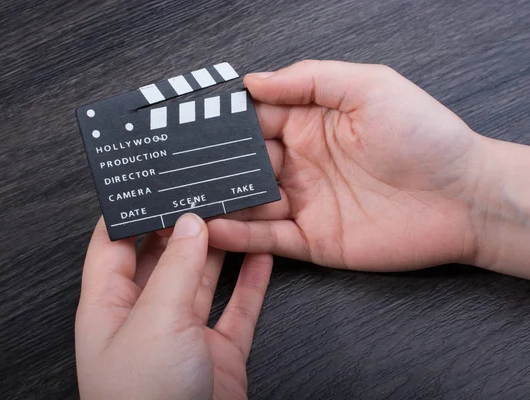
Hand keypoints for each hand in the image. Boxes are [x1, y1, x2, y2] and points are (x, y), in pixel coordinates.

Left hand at [75, 213, 271, 399]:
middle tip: (204, 194)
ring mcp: (183, 335)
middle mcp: (145, 317)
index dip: (132, 215)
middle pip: (163, 258)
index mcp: (109, 307)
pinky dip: (250, 283)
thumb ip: (174, 270)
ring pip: (201, 279)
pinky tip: (260, 257)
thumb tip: (190, 224)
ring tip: (234, 215)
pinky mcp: (217, 353)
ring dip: (219, 249)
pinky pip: (237, 308)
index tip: (153, 186)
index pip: (113, 246)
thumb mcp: (154, 322)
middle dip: (183, 226)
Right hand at [208, 60, 485, 270]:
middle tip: (175, 166)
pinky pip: (267, 238)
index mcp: (312, 124)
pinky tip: (214, 227)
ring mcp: (305, 202)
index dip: (225, 121)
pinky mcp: (312, 239)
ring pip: (250, 202)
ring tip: (182, 200)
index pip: (256, 120)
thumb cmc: (425, 136)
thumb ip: (310, 80)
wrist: (464, 198)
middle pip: (246, 162)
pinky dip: (239, 236)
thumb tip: (253, 81)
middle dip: (212, 164)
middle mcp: (302, 163)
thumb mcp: (369, 87)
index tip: (190, 123)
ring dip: (218, 200)